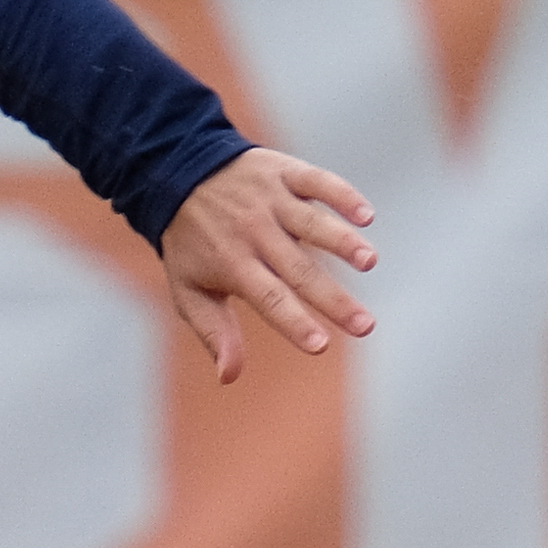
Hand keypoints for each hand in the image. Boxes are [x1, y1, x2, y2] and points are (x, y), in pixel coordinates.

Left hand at [157, 147, 376, 383]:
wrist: (177, 172)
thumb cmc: (191, 243)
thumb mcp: (189, 290)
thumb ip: (214, 332)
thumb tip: (228, 376)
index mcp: (233, 265)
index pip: (270, 299)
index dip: (294, 322)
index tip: (320, 346)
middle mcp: (255, 233)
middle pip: (300, 271)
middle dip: (334, 300)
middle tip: (366, 326)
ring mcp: (271, 201)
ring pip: (312, 223)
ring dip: (342, 242)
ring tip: (370, 262)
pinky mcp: (284, 171)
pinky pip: (317, 182)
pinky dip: (342, 196)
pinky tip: (367, 216)